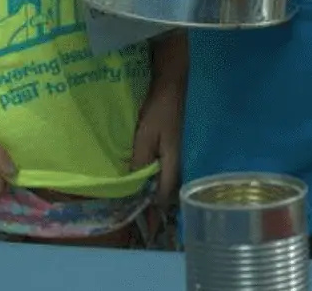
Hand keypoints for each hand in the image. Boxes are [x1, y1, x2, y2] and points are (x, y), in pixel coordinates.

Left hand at [131, 78, 183, 207]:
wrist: (172, 86)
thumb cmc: (159, 110)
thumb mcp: (145, 135)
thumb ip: (140, 160)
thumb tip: (133, 186)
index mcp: (172, 163)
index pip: (164, 196)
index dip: (154, 212)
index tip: (145, 226)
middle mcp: (178, 163)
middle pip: (168, 192)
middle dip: (156, 206)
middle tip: (142, 218)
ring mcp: (177, 154)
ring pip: (167, 181)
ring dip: (156, 192)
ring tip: (141, 202)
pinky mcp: (174, 146)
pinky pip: (165, 169)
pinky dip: (156, 178)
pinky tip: (146, 177)